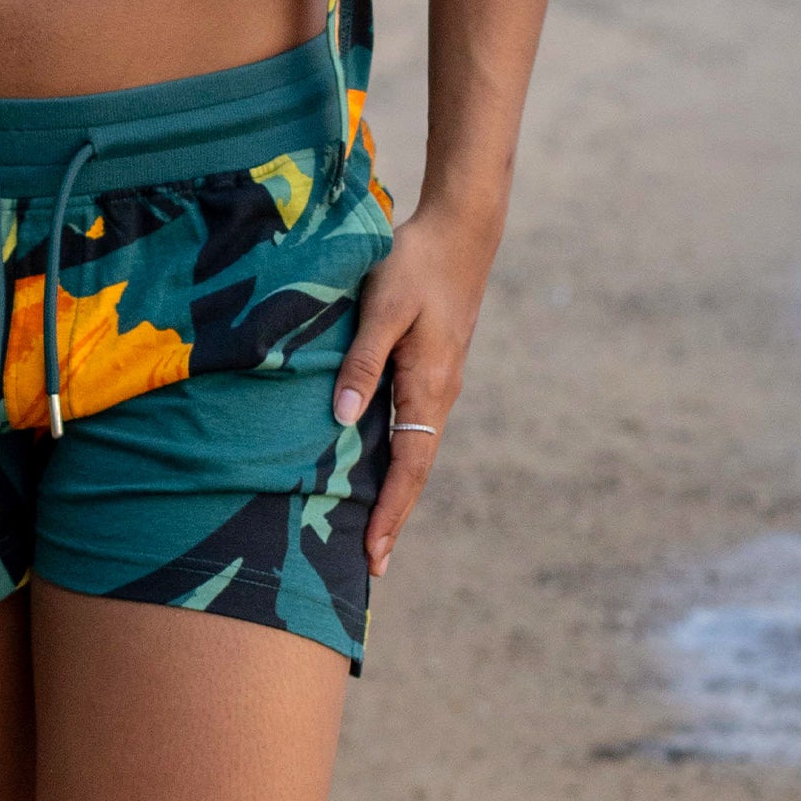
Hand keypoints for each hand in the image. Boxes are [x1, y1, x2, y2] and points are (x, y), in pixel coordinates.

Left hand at [331, 201, 493, 577]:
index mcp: (428, 387)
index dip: (389, 512)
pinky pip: (413, 427)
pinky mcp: (431, 369)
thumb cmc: (414, 264)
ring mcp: (438, 384)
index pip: (409, 467)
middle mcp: (438, 394)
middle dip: (393, 518)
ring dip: (395, 493)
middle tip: (372, 567)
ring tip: (371, 532)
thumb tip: (341, 418)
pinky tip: (379, 468)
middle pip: (414, 470)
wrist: (459, 233)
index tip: (373, 554)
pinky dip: (397, 460)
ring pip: (414, 451)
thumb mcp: (381, 308)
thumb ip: (362, 361)